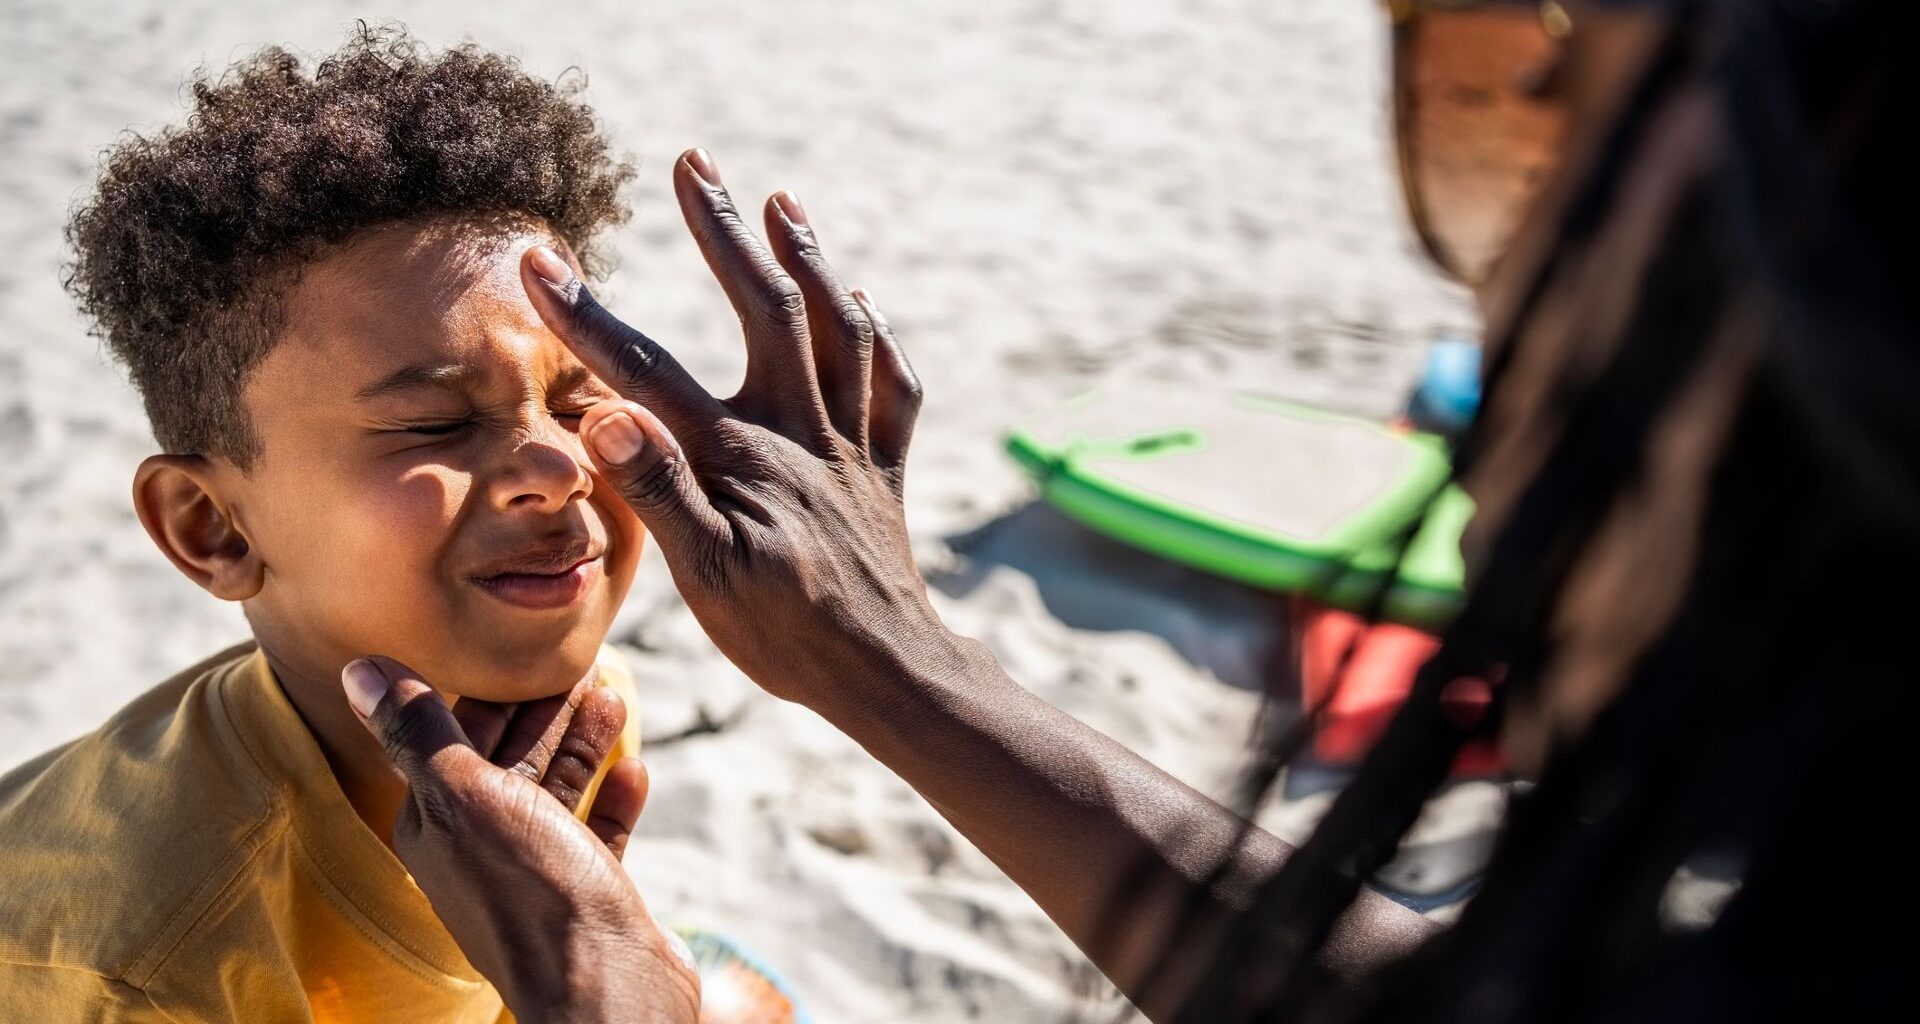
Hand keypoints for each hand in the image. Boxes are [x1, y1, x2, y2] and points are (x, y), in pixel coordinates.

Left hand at [341, 657, 698, 1023]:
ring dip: (582, 743)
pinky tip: (634, 769)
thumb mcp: (467, 794)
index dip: (492, 692)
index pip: (454, 739)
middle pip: (509, 760)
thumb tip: (358, 670)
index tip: (529, 653)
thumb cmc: (533, 891)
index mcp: (437, 824)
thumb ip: (419, 731)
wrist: (606, 987)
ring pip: (555, 792)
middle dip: (543, 712)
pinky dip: (611, 799)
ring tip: (614, 697)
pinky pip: (596, 835)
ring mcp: (537, 875)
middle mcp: (480, 849)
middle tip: (582, 664)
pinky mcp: (587, 896)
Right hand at [520, 148, 956, 705]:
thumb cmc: (787, 636)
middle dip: (724, 230)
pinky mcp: (883, 469)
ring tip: (783, 202)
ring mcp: (848, 444)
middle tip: (695, 162)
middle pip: (767, 307)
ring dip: (810, 258)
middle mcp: (800, 430)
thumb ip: (658, 491)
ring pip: (840, 328)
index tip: (538, 259)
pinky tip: (864, 306)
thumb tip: (605, 417)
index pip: (648, 370)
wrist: (887, 673)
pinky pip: (892, 387)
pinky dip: (878, 339)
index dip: (586, 315)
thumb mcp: (707, 577)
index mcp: (741, 454)